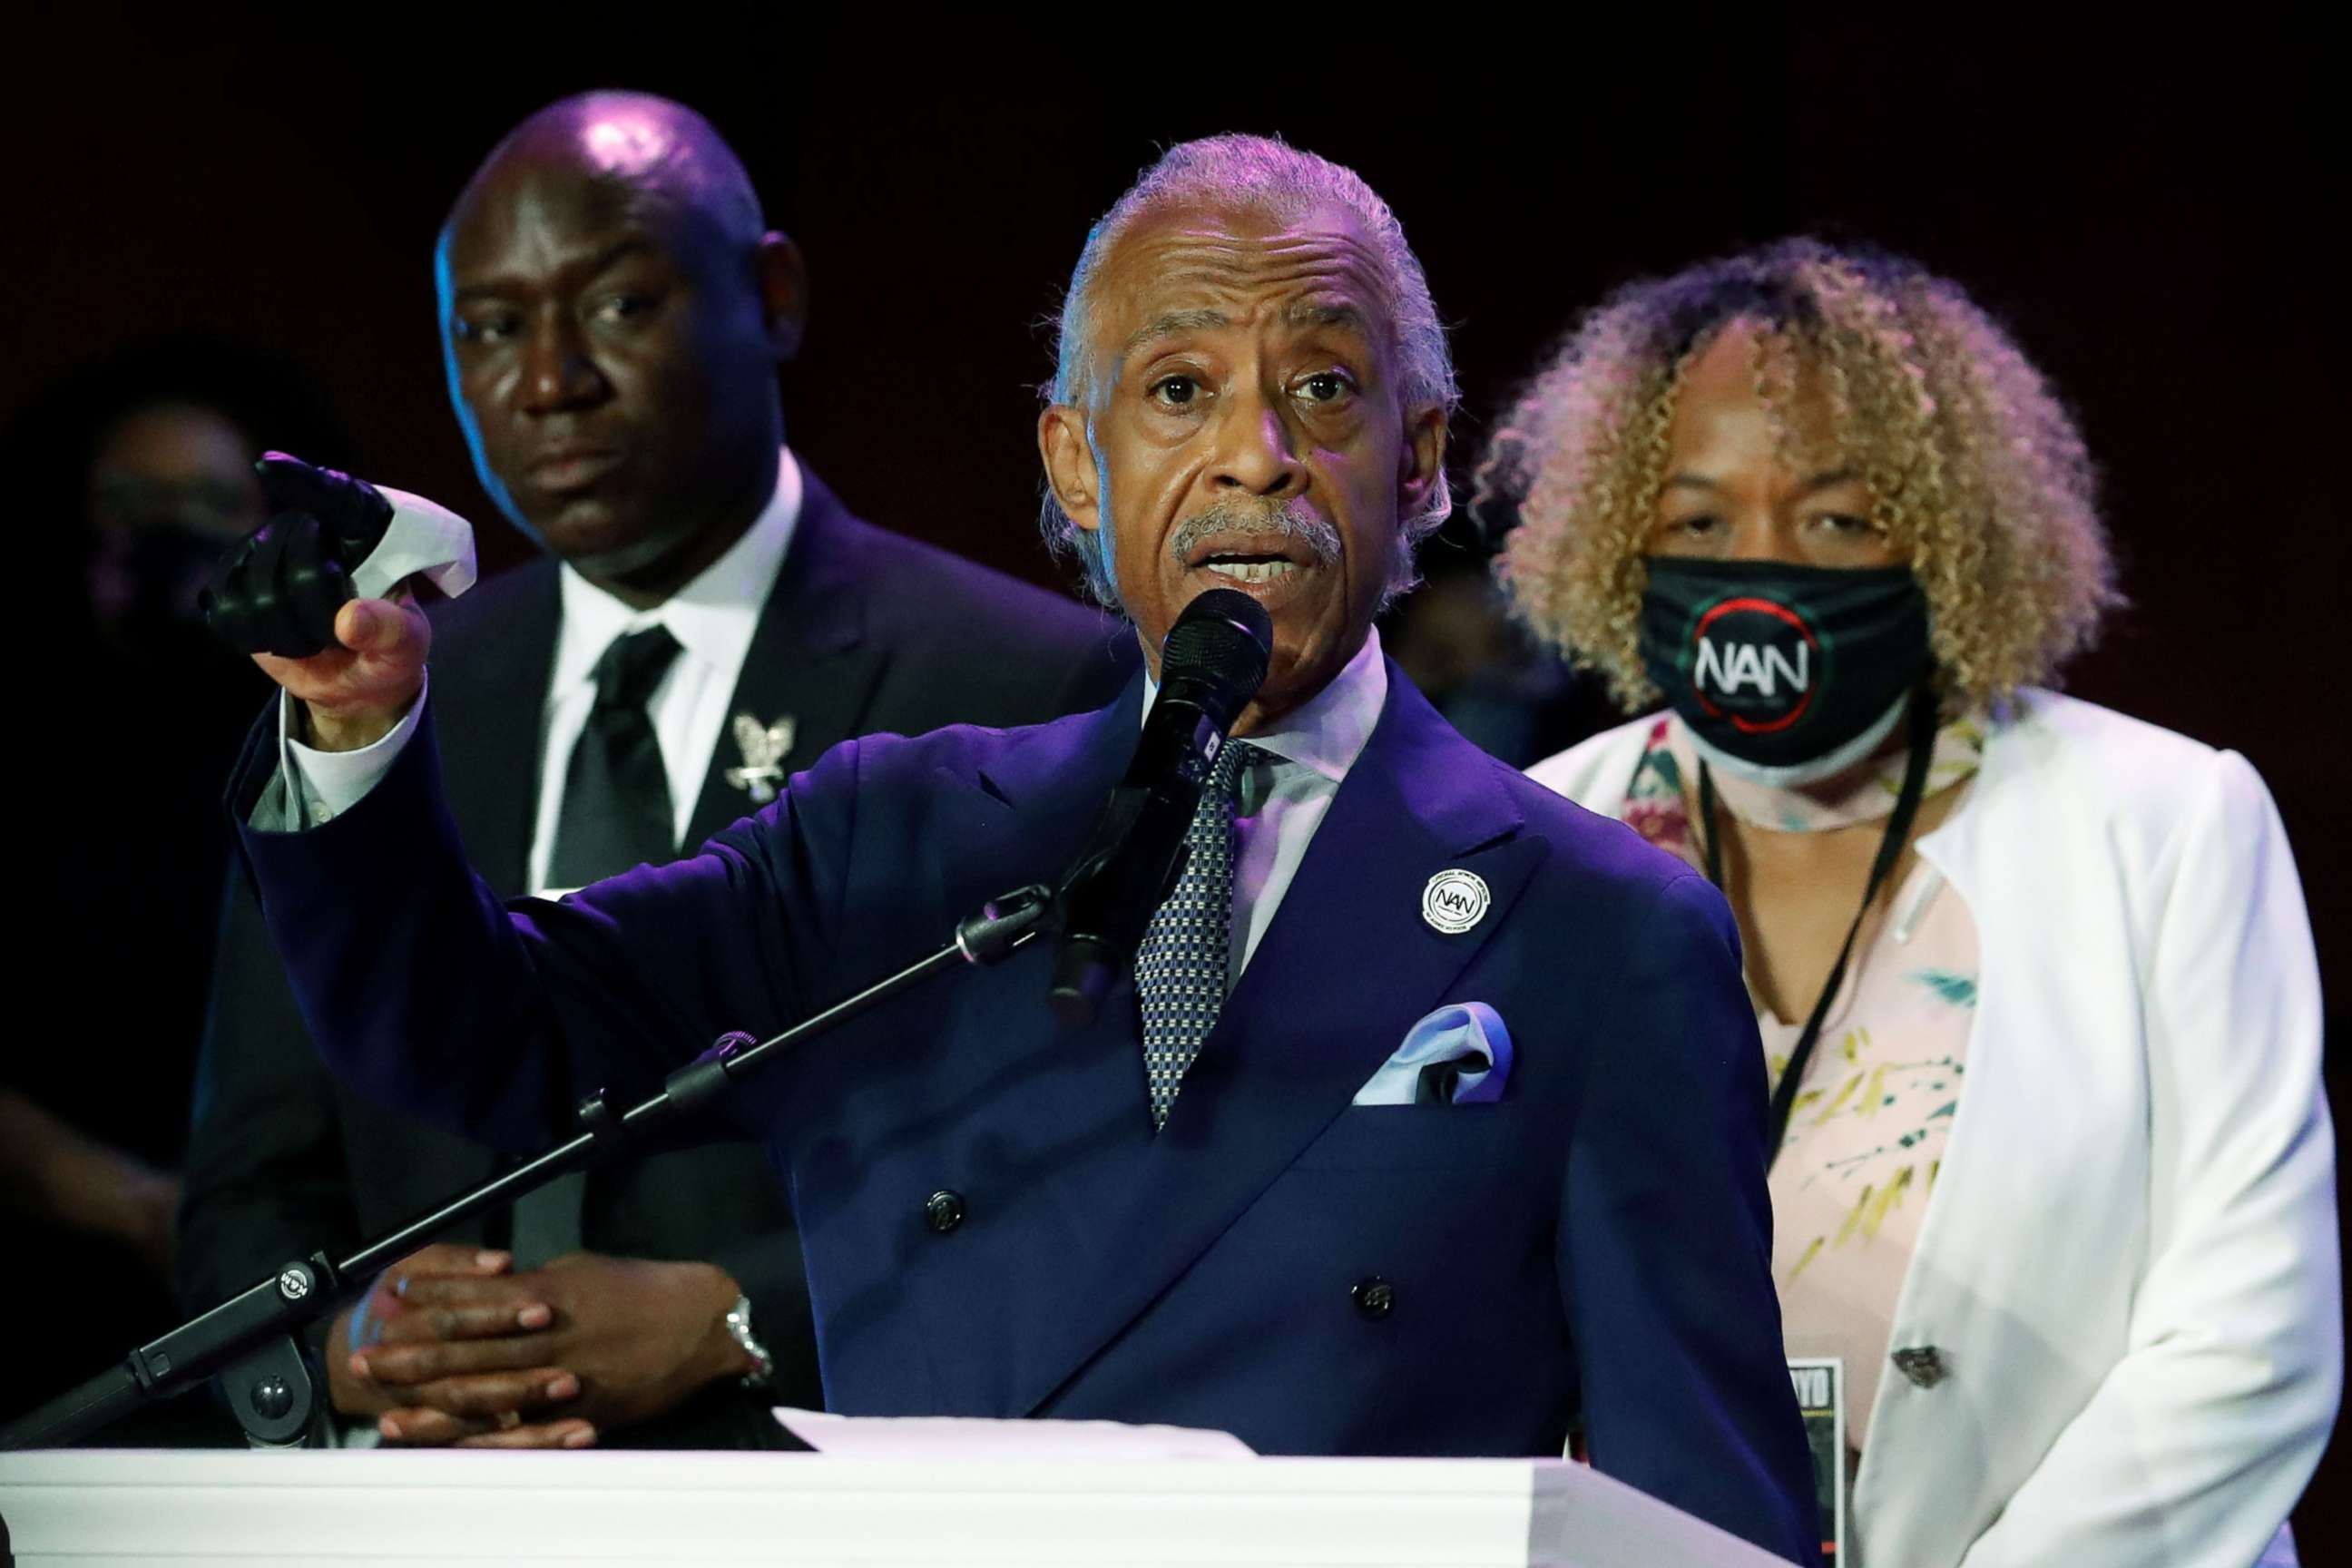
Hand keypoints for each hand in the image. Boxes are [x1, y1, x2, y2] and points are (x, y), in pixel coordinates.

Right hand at [234, 454, 430, 750]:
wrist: (354, 673)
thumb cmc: (388, 645)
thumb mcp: (408, 642)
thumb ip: (392, 631)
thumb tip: (348, 620)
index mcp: (362, 527)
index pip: (335, 496)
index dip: (303, 480)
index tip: (269, 466)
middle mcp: (305, 525)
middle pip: (301, 573)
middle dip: (326, 619)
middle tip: (346, 628)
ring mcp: (262, 549)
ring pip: (262, 601)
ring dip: (295, 638)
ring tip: (319, 635)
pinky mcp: (231, 579)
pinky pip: (231, 615)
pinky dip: (261, 642)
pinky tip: (284, 636)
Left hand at [351, 1251, 749, 1447]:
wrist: (702, 1323)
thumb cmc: (642, 1288)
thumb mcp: (583, 1270)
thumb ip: (535, 1285)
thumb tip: (495, 1288)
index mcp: (546, 1292)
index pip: (471, 1297)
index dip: (427, 1300)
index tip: (387, 1299)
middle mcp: (545, 1336)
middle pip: (464, 1349)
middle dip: (409, 1356)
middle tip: (361, 1361)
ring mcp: (560, 1378)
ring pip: (484, 1396)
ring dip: (431, 1406)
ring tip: (388, 1415)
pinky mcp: (579, 1412)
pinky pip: (523, 1430)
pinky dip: (484, 1436)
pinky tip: (455, 1443)